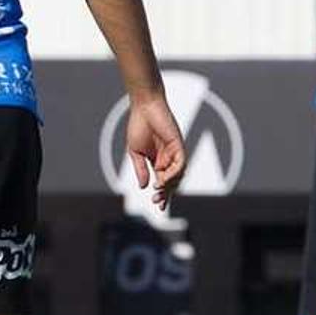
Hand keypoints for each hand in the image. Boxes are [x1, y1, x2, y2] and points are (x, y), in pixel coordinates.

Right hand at [126, 93, 186, 209]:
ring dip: (169, 185)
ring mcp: (175, 153)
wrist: (144, 108)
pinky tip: (162, 180)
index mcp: (157, 161)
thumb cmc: (138, 126)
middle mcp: (168, 159)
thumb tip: (144, 187)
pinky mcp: (178, 146)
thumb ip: (140, 169)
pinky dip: (173, 174)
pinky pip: (180, 164)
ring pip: (178, 175)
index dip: (162, 194)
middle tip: (158, 204)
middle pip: (172, 181)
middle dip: (166, 194)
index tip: (157, 206)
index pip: (162, 181)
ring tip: (157, 191)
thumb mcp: (135, 152)